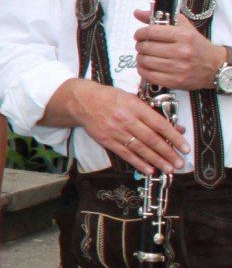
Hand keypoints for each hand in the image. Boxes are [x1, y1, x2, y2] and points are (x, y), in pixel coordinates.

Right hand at [66, 79, 185, 174]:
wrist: (82, 101)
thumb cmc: (110, 98)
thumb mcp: (132, 99)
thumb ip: (152, 113)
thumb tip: (174, 128)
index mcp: (134, 106)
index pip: (159, 124)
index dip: (174, 137)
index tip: (185, 147)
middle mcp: (125, 119)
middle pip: (151, 139)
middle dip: (167, 153)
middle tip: (179, 163)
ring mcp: (115, 131)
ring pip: (140, 148)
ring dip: (156, 160)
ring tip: (169, 168)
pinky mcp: (106, 140)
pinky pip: (125, 154)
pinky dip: (138, 163)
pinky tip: (149, 169)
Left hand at [134, 9, 225, 91]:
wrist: (214, 66)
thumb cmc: (196, 45)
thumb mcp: (184, 27)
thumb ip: (161, 18)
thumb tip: (137, 12)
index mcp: (184, 36)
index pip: (151, 32)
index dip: (140, 33)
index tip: (139, 35)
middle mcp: (181, 51)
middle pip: (146, 47)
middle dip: (140, 46)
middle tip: (142, 46)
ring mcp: (178, 68)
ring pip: (145, 61)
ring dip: (140, 58)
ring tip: (144, 56)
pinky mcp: (175, 81)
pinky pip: (149, 76)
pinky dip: (142, 70)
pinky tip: (145, 67)